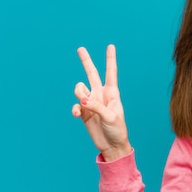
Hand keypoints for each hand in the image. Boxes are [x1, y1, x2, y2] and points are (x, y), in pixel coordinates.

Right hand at [72, 45, 131, 160]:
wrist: (112, 146)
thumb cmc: (117, 130)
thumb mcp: (110, 117)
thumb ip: (96, 106)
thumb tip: (81, 99)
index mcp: (112, 93)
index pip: (111, 73)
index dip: (110, 59)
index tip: (111, 46)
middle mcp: (101, 95)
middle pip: (92, 74)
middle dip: (86, 61)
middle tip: (80, 48)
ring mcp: (91, 103)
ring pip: (80, 89)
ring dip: (79, 92)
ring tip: (83, 103)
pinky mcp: (84, 113)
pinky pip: (75, 105)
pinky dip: (74, 108)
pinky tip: (76, 114)